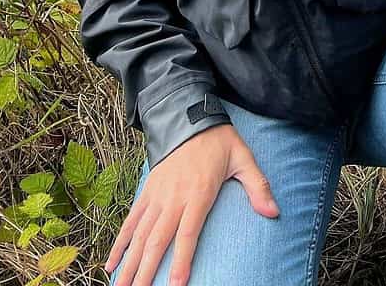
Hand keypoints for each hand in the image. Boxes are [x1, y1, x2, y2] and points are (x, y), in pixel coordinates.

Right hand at [105, 124, 277, 285]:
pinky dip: (120, 242)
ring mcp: (157, 195)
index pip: (188, 233)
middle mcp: (173, 197)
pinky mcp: (147, 190)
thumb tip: (273, 212)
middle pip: (157, 241)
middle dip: (145, 272)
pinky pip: (131, 220)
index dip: (181, 260)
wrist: (189, 116)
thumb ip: (258, 186)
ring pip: (139, 235)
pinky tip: (111, 263)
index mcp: (198, 192)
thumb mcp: (243, 158)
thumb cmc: (218, 141)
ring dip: (129, 263)